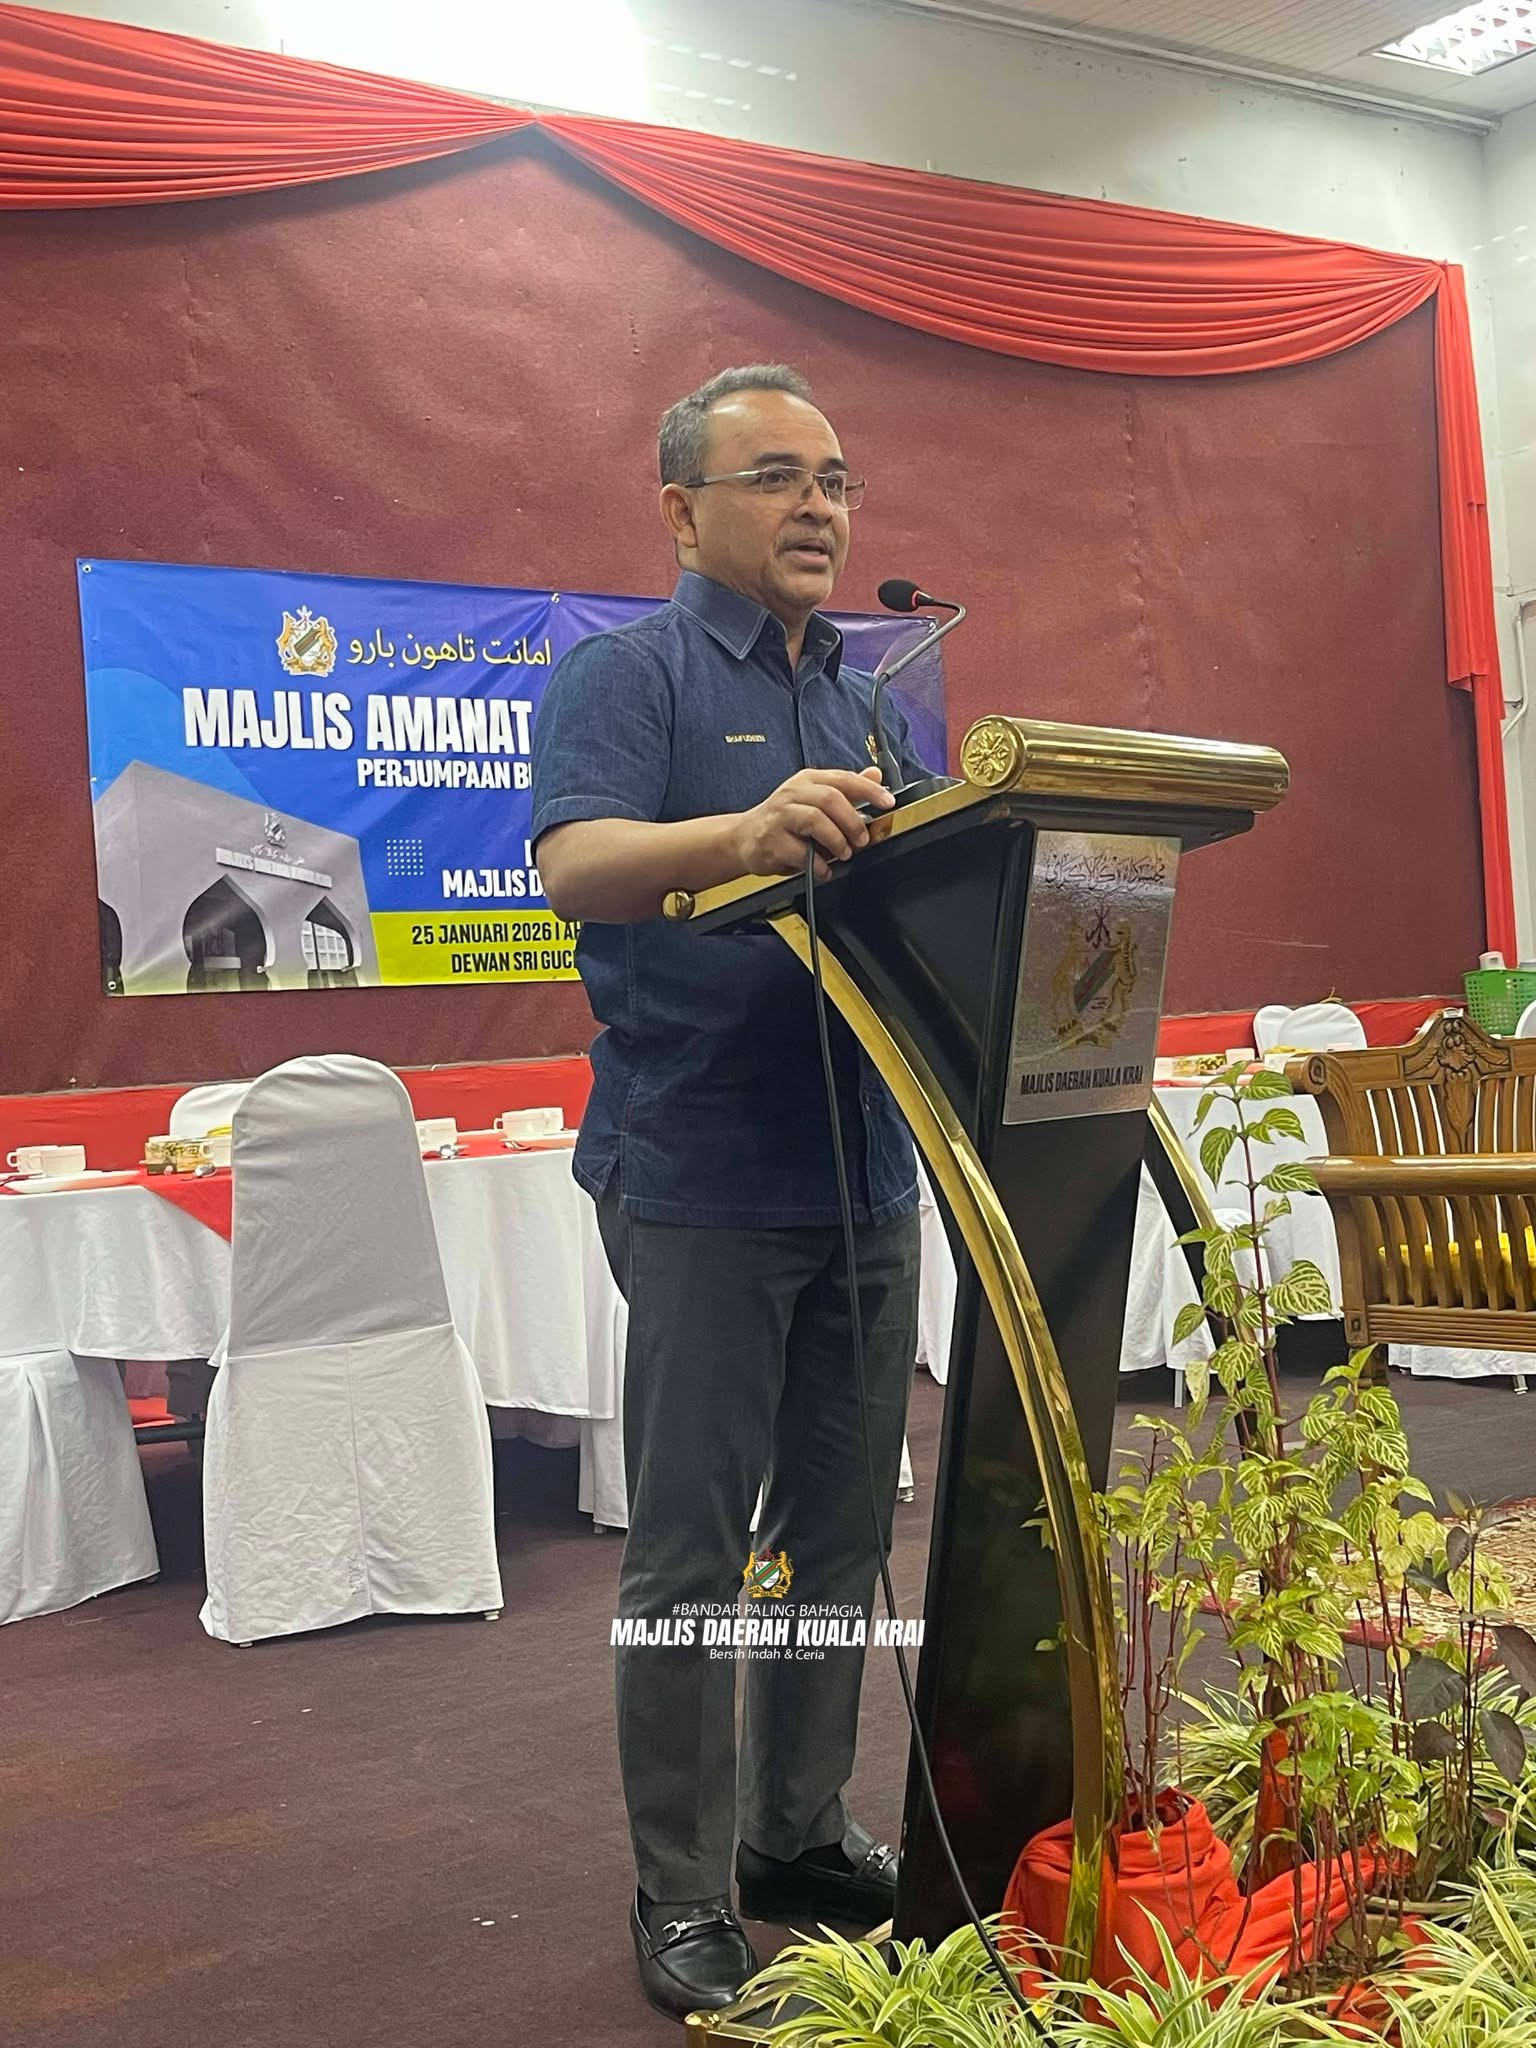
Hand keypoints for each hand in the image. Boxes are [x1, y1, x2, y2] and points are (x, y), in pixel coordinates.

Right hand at [730, 766, 893, 879]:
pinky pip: (801, 852)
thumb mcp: (815, 800)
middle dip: (852, 821)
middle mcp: (793, 793)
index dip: (869, 790)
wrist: (743, 838)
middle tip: (861, 840)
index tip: (888, 803)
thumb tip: (876, 775)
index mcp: (808, 780)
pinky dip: (818, 865)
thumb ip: (846, 790)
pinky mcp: (770, 840)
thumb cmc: (784, 821)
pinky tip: (824, 869)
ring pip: (815, 820)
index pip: (843, 779)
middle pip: (830, 799)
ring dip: (836, 840)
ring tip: (843, 853)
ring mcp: (780, 816)